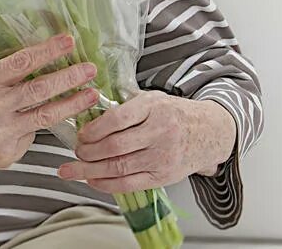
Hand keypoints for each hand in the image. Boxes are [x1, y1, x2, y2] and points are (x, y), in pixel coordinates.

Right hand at [0, 34, 98, 176]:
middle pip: (40, 89)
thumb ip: (4, 75)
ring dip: (72, 103)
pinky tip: (44, 119)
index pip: (22, 62)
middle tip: (89, 69)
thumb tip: (40, 61)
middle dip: (70, 77)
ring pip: (46, 115)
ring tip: (91, 94)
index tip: (68, 42)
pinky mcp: (7, 153)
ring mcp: (1, 132)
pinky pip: (32, 135)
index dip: (48, 51)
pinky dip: (40, 125)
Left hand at [58, 91, 236, 192]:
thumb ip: (126, 106)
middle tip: (74, 152)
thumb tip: (91, 116)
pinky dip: (107, 184)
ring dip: (91, 170)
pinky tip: (93, 180)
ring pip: (119, 168)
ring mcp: (162, 157)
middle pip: (115, 147)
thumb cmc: (174, 113)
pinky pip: (130, 184)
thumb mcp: (152, 98)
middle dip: (88, 152)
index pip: (118, 119)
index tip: (81, 133)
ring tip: (73, 169)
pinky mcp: (163, 177)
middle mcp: (159, 132)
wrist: (208, 132)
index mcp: (153, 107)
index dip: (94, 129)